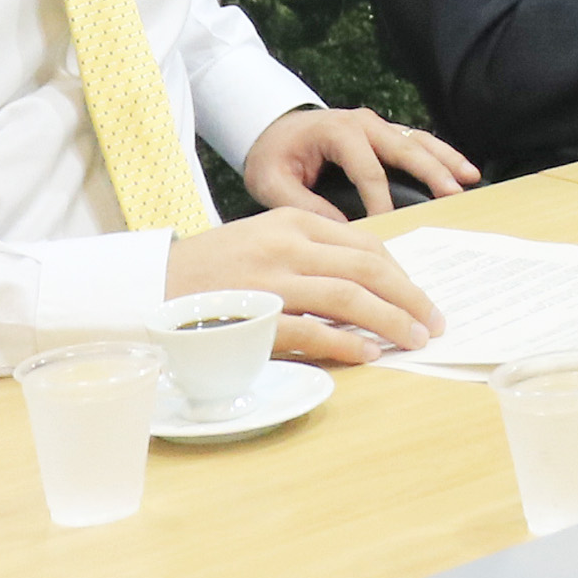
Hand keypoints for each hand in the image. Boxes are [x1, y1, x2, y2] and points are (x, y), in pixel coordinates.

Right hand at [165, 207, 447, 363]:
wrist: (145, 287)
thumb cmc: (209, 271)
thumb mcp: (262, 241)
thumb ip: (309, 253)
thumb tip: (366, 283)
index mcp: (292, 223)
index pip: (366, 245)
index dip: (400, 274)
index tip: (419, 296)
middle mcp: (286, 247)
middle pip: (368, 269)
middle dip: (409, 297)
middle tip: (433, 322)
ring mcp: (269, 282)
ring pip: (349, 298)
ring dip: (390, 321)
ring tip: (413, 340)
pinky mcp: (252, 317)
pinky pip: (310, 331)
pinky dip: (343, 343)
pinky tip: (367, 354)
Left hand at [243, 104, 476, 220]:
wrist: (270, 127)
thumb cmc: (271, 155)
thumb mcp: (271, 182)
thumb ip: (302, 205)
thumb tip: (342, 230)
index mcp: (337, 132)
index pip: (369, 170)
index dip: (382, 200)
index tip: (392, 227)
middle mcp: (362, 123)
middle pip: (405, 149)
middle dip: (432, 173)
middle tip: (453, 196)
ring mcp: (376, 124)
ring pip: (418, 141)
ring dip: (445, 160)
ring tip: (469, 180)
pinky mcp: (383, 132)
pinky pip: (417, 141)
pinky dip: (442, 154)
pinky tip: (462, 170)